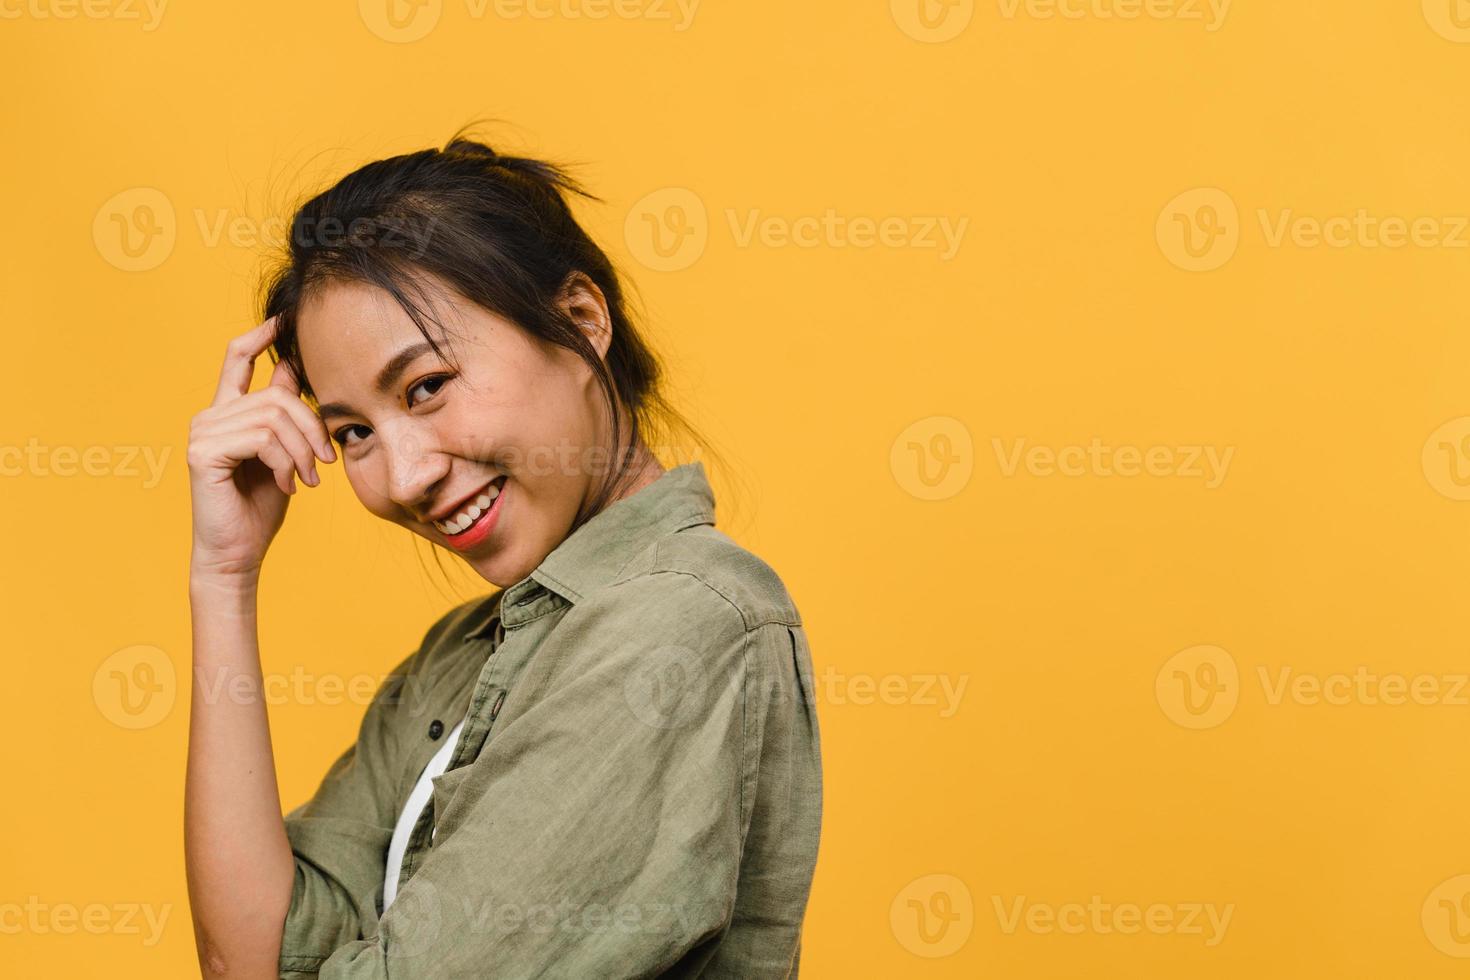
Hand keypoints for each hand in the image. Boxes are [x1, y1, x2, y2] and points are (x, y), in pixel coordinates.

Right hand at [187, 315, 336, 579]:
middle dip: (312, 428)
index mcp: (228, 413)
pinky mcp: (203, 453)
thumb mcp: (283, 452)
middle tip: (324, 462)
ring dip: (302, 451)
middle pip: (277, 396)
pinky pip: (262, 439)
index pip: (237, 358)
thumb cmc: (261, 506)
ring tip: (308, 479)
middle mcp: (209, 417)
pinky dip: (284, 463)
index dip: (260, 334)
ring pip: (274, 418)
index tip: (285, 317)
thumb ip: (283, 413)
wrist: (239, 552)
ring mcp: (202, 433)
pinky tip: (286, 485)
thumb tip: (291, 366)